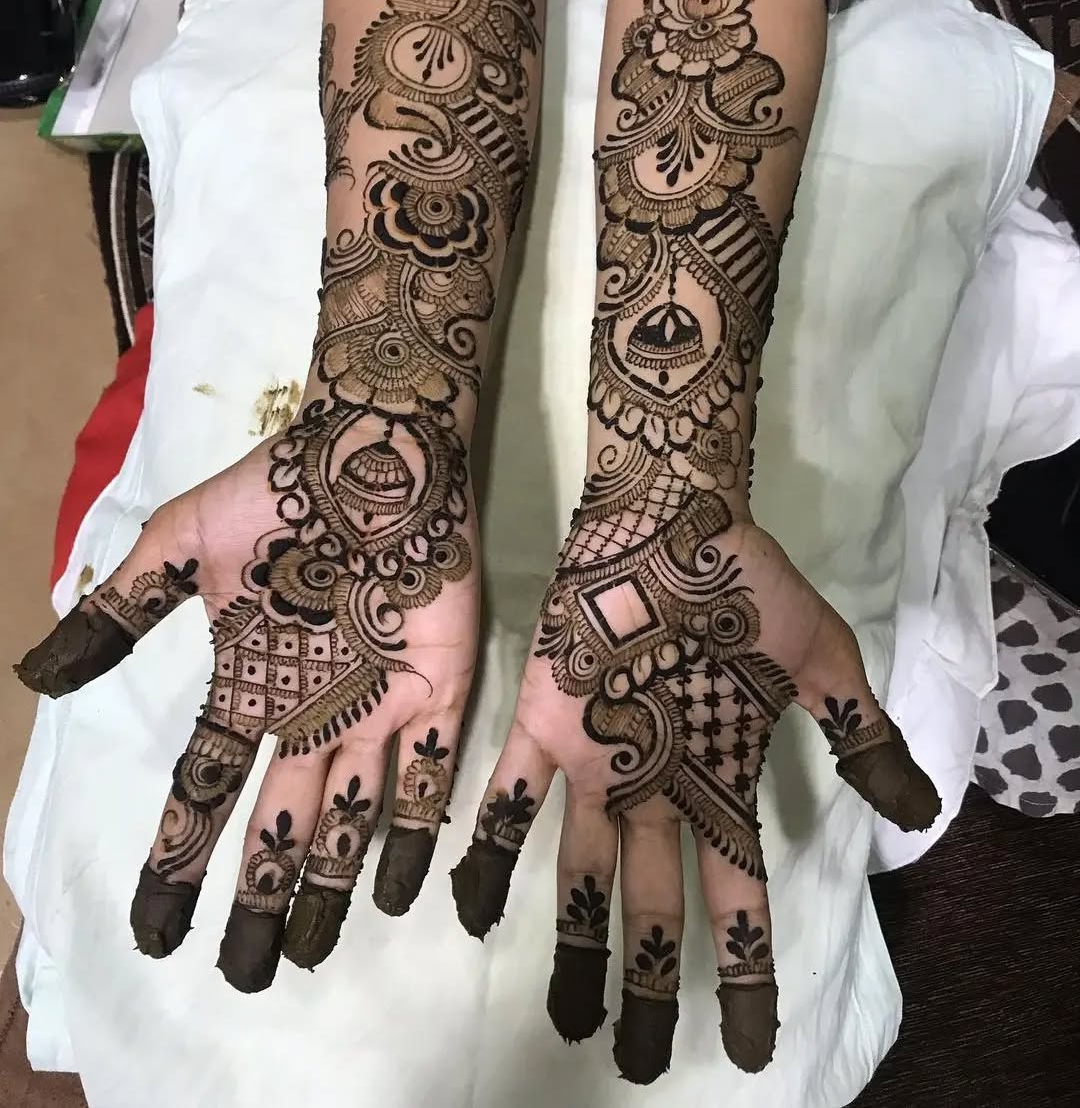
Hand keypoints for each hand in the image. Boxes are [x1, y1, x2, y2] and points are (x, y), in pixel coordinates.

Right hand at [18, 397, 477, 991]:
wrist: (372, 453)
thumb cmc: (278, 496)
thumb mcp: (182, 547)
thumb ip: (120, 609)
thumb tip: (33, 674)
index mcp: (251, 689)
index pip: (205, 792)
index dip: (176, 860)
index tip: (152, 929)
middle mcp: (312, 716)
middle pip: (279, 827)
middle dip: (261, 898)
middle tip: (247, 973)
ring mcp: (376, 708)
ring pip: (348, 818)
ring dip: (328, 884)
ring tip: (311, 951)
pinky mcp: (438, 689)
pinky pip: (424, 773)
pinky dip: (412, 831)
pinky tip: (396, 888)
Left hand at [451, 484, 938, 1082]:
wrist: (672, 513)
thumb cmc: (745, 584)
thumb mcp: (820, 657)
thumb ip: (857, 731)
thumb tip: (920, 811)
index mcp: (719, 779)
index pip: (739, 895)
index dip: (749, 970)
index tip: (756, 1045)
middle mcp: (655, 786)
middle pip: (655, 904)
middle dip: (650, 980)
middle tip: (640, 1061)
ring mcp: (596, 759)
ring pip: (581, 870)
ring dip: (575, 942)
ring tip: (569, 1014)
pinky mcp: (542, 720)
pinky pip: (508, 796)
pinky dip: (490, 851)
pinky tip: (468, 907)